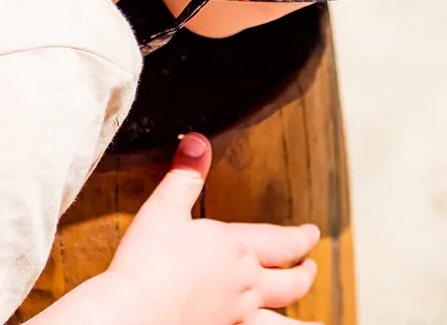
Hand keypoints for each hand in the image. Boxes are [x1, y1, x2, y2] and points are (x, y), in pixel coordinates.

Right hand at [107, 132, 321, 324]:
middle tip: (311, 267)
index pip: (280, 242)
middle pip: (289, 283)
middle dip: (303, 274)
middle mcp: (245, 285)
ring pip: (283, 321)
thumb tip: (198, 140)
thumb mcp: (164, 208)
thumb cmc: (149, 260)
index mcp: (235, 248)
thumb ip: (185, 175)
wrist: (135, 313)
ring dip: (305, 323)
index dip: (300, 238)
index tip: (312, 234)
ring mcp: (236, 317)